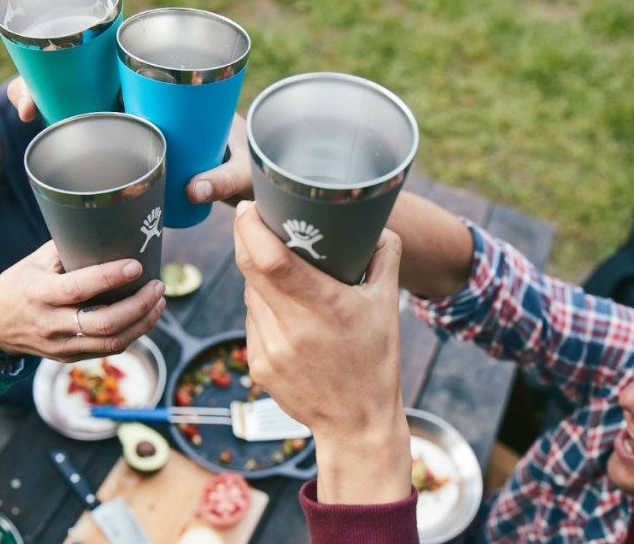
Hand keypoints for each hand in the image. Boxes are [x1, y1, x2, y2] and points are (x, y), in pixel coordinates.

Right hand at [0, 241, 164, 360]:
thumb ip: (67, 249)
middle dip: (139, 305)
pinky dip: (132, 333)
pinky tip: (145, 317)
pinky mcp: (70, 357)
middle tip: (157, 286)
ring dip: (143, 322)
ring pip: (111, 342)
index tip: (136, 265)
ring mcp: (61, 345)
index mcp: (40, 293)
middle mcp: (51, 323)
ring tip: (159, 301)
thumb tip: (107, 230)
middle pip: (104, 323)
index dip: (110, 278)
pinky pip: (107, 349)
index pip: (79, 288)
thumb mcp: (34, 261)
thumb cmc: (18, 285)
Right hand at [7, 78, 253, 206]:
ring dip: (51, 102)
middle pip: (91, 78)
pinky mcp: (133, 143)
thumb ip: (225, 179)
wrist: (257, 178)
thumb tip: (193, 190)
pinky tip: (41, 137)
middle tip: (23, 103)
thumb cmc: (253, 162)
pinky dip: (68, 134)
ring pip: (85, 104)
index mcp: (173, 89)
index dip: (83, 58)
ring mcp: (137, 120)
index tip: (58, 73)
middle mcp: (148, 98)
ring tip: (26, 115)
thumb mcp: (241, 167)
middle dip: (51, 80)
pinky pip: (94, 133)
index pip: (122, 59)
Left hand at [233, 201, 410, 504]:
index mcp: (326, 307)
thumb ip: (385, 257)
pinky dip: (260, 306)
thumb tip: (377, 225)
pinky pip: (251, 320)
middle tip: (252, 219)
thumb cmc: (376, 361)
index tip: (248, 208)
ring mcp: (270, 349)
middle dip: (245, 238)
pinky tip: (282, 309)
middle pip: (250, 269)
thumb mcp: (388, 305)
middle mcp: (293, 328)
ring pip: (249, 293)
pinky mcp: (258, 365)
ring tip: (276, 267)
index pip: (272, 259)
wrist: (357, 424)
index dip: (251, 228)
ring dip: (255, 274)